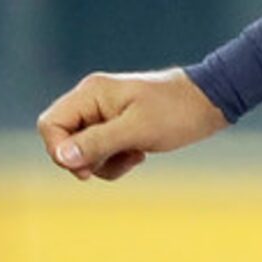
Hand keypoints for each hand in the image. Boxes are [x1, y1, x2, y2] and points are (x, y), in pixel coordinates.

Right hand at [36, 68, 228, 181]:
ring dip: (105, 163)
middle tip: (116, 160)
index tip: (86, 167)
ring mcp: (104, 114)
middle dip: (86, 159)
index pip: (51, 125)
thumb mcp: (136, 131)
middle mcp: (92, 101)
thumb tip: (63, 157)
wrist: (210, 103)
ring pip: (83, 150)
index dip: (60, 150)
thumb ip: (97, 143)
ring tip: (135, 155)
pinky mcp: (118, 126)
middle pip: (64, 139)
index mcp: (91, 94)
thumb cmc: (176, 112)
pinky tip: (140, 154)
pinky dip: (117, 160)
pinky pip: (102, 151)